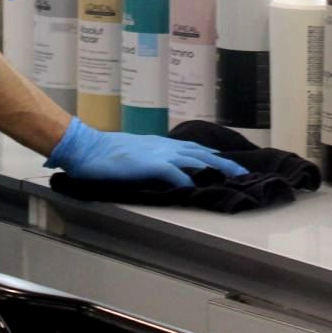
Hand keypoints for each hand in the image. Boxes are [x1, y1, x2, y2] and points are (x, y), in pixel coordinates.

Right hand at [47, 117, 245, 187]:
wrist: (87, 148)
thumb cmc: (106, 154)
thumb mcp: (134, 156)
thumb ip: (151, 161)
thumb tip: (164, 172)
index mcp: (160, 144)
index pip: (193, 149)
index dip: (212, 157)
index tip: (227, 164)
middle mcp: (164, 146)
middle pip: (202, 153)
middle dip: (225, 163)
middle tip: (244, 173)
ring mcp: (159, 154)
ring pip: (196, 159)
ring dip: (217, 168)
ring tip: (235, 178)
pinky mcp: (151, 165)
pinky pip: (176, 172)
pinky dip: (190, 179)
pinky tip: (200, 188)